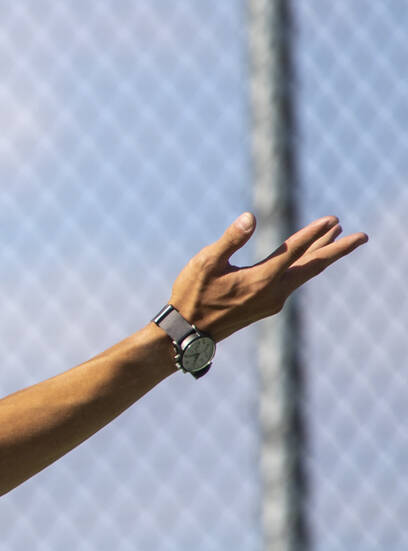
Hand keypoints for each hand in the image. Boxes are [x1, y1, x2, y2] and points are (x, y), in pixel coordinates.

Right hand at [169, 212, 367, 340]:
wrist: (189, 332)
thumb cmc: (193, 293)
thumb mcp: (206, 262)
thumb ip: (231, 239)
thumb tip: (251, 217)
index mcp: (260, 279)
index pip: (294, 251)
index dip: (314, 233)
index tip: (333, 220)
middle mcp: (273, 292)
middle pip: (313, 267)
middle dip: (338, 250)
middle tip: (361, 236)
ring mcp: (272, 302)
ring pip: (304, 274)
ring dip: (321, 255)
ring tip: (336, 238)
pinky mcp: (266, 307)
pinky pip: (293, 283)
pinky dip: (305, 267)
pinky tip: (305, 261)